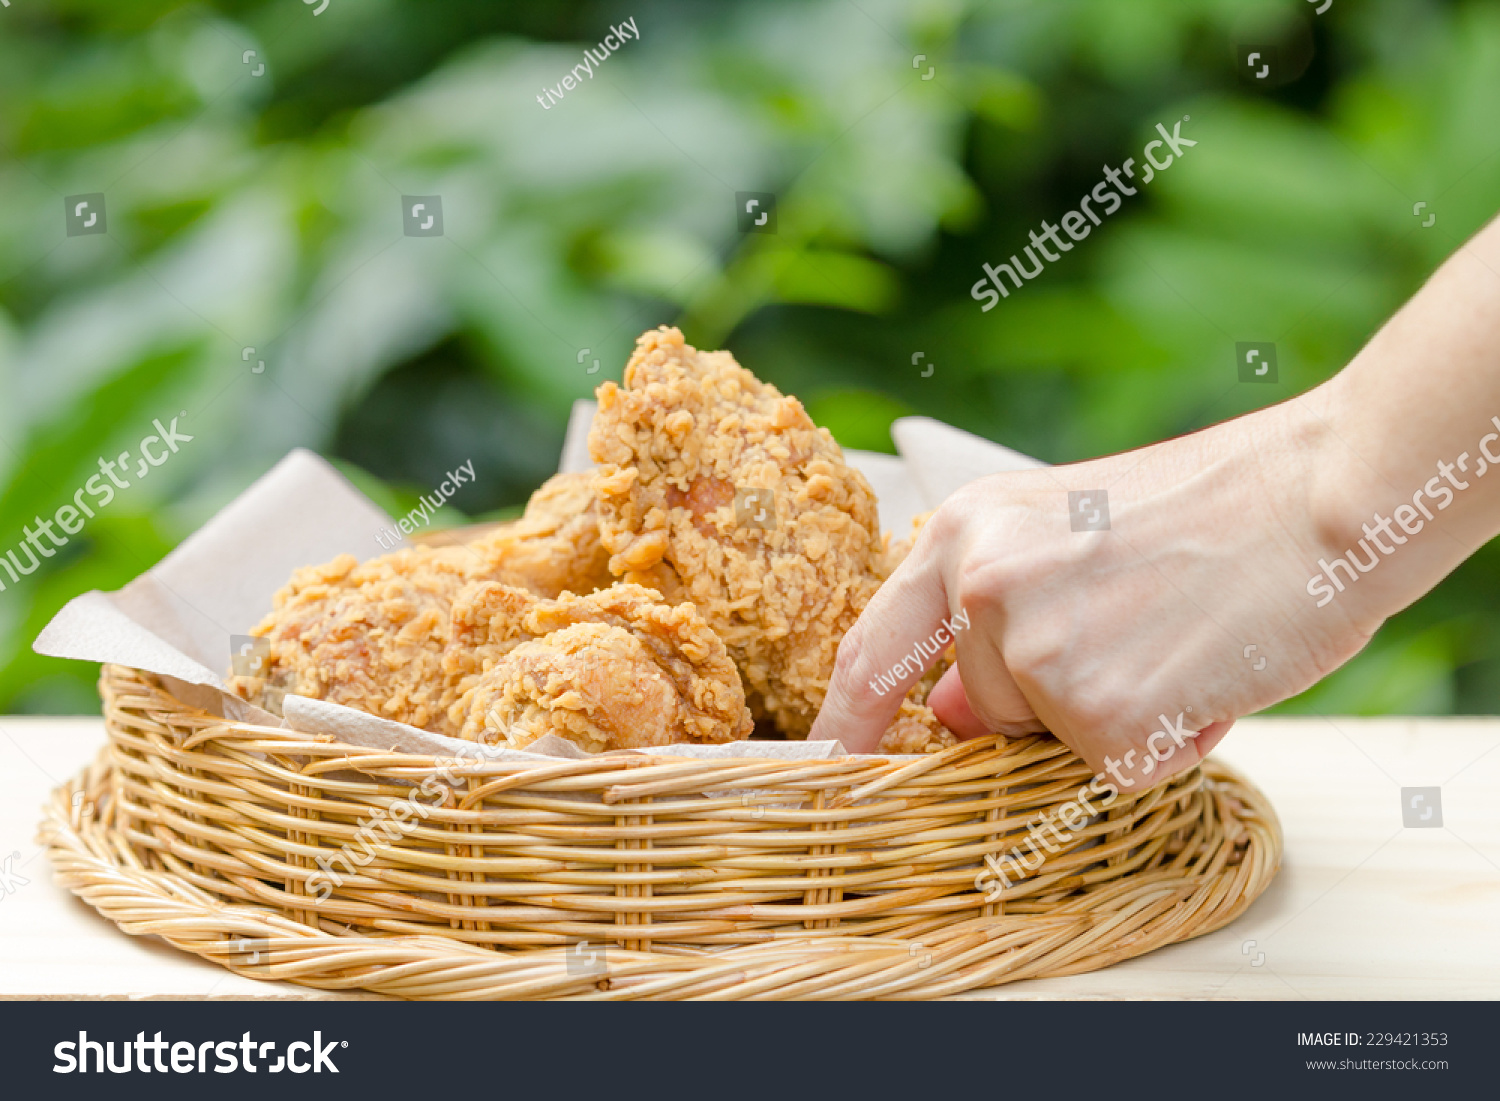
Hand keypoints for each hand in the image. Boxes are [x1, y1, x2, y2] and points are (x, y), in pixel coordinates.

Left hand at [813, 395, 1379, 786]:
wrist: (1322, 492)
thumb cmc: (1210, 512)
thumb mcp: (1071, 541)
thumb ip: (997, 622)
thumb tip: (948, 714)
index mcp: (964, 531)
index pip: (875, 649)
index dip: (848, 719)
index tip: (827, 765)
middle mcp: (980, 585)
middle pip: (985, 708)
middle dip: (1053, 700)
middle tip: (1140, 626)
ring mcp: (1034, 647)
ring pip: (1051, 740)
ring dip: (1114, 715)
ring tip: (1175, 638)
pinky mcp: (1097, 707)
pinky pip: (1115, 766)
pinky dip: (1164, 739)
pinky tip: (1200, 668)